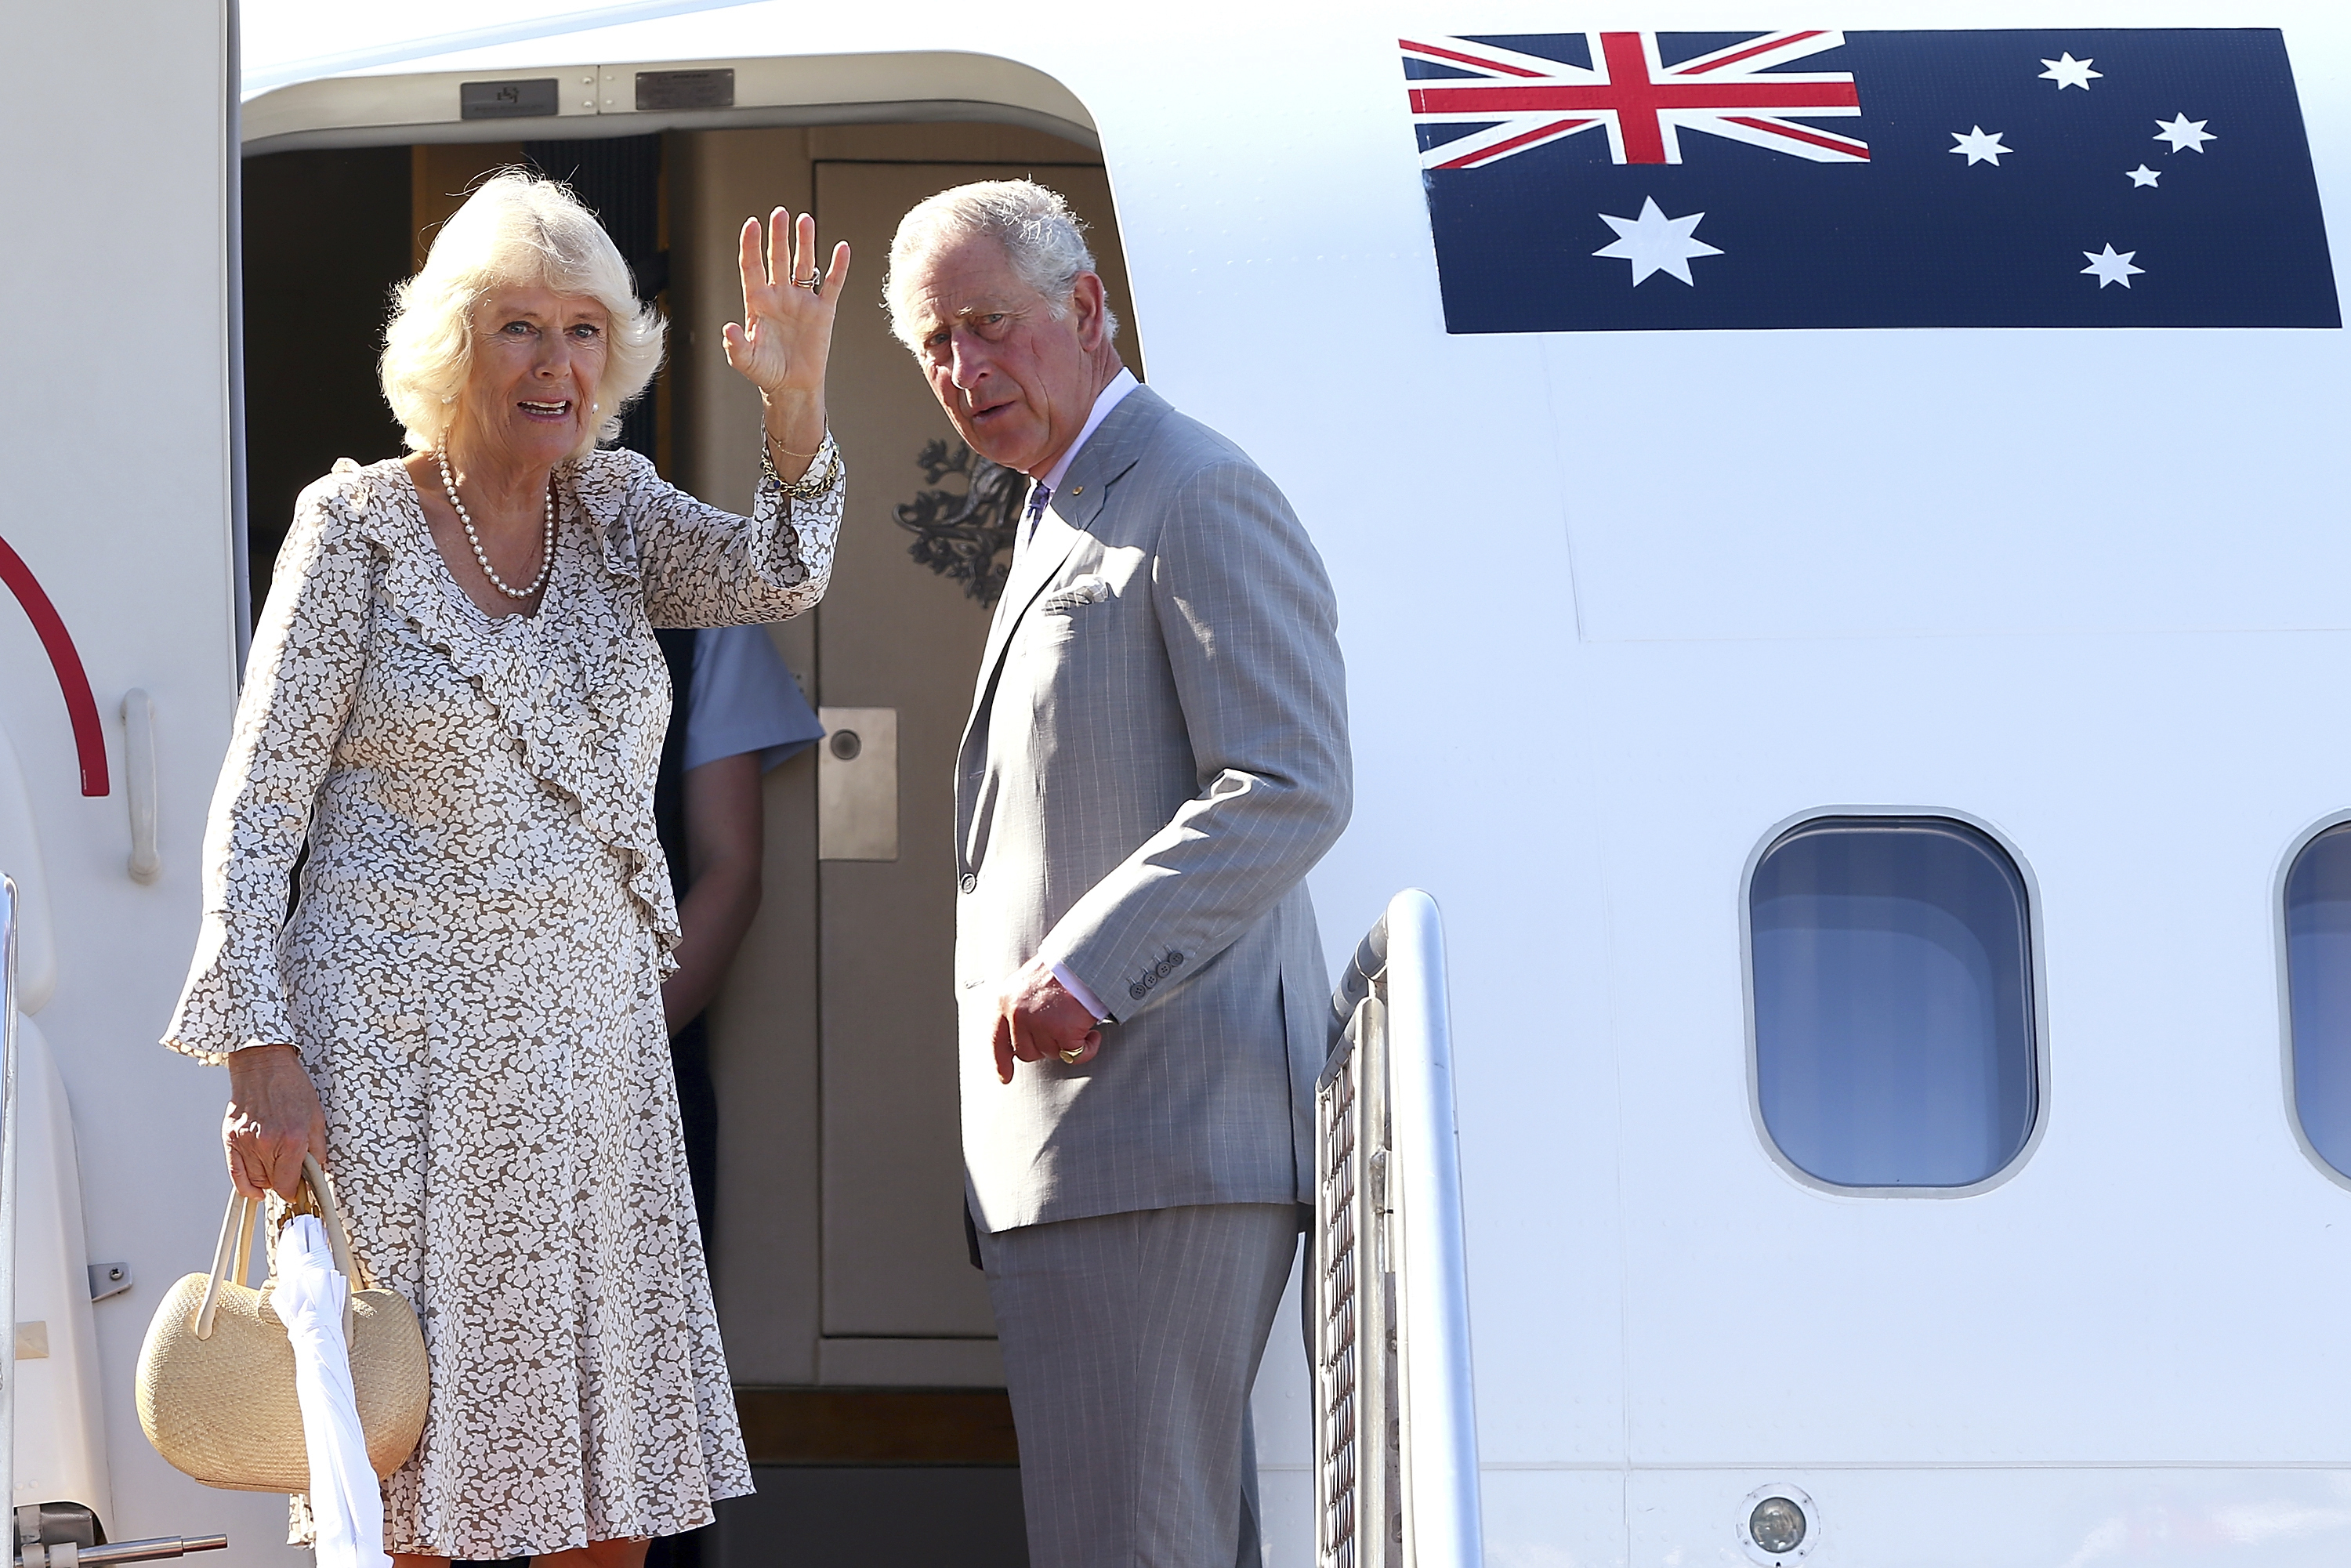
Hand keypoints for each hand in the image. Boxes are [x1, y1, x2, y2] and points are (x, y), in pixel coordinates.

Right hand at [223, 1044, 328, 1199]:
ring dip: (267, 1180)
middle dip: (284, 1182)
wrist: (264, 1066)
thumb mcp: (316, 1117)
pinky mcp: (230, 1138)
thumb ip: (318, 1148)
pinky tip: (255, 1191)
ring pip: (255, 1180)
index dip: (295, 1191)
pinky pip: (235, 1173)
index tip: (299, 1191)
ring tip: (276, 1168)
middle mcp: (267, 1144)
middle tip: (291, 1174)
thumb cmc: (291, 1086)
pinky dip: (245, 1186)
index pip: (289, 1184)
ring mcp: (246, 1142)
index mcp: (292, 1139)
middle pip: (272, 1183)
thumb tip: (319, 1170)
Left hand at [722, 209, 848, 406]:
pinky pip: (832, 285)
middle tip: (780, 213)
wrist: (792, 387)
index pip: (752, 266)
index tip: (752, 224)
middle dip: (778, 236)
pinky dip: (838, 267)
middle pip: (777, 258)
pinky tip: (842, 248)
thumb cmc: (766, 372)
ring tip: (805, 220)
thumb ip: (735, 345)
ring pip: (803, 265)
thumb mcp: (745, 360)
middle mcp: (779, 296)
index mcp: (757, 302)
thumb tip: (728, 327)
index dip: (751, 245)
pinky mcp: (823, 312)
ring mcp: (802, 301)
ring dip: (804, 243)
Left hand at [992, 957, 1103, 1083]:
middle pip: (1026, 1053)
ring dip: (1066, 1043)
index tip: (1005, 1077)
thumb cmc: (1062, 969)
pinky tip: (1093, 1035)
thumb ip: (1019, 1009)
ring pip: (1051, 1054)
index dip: (1000, 1061)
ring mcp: (1039, 1024)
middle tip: (1060, 1027)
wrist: (1085, 960)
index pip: (997, 1039)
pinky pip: (1075, 1056)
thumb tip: (1021, 1041)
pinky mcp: (1063, 1032)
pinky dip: (1088, 1049)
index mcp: (1006, 1001)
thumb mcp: (1027, 984)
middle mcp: (1018, 1014)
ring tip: (1076, 1020)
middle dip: (1044, 1046)